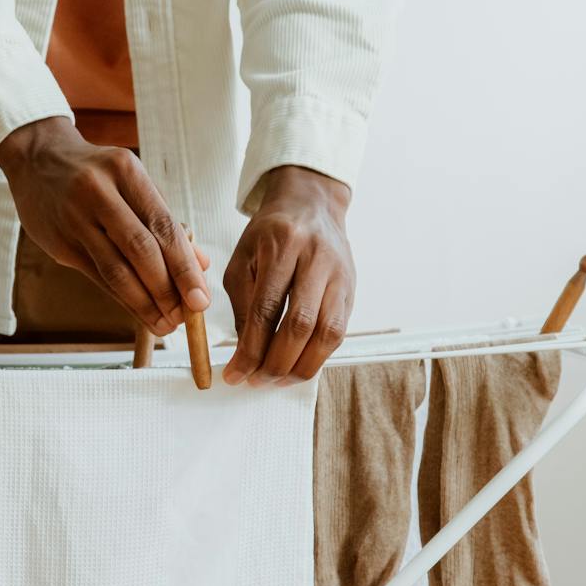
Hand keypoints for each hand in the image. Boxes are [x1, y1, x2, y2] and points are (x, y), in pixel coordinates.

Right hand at [0, 117, 210, 334]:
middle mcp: (98, 192)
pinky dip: (121, 298)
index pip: (163, 226)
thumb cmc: (97, 174)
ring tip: (164, 323)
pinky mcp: (58, 242)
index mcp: (126, 171)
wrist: (37, 160)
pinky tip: (139, 312)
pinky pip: (97, 276)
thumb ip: (165, 222)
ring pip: (116, 270)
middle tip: (184, 317)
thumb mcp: (132, 183)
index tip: (201, 299)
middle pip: (140, 250)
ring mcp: (75, 218)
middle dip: (167, 290)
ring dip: (144, 303)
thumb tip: (202, 265)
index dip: (185, 268)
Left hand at [222, 166, 354, 385]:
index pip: (265, 309)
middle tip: (255, 382)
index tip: (234, 375)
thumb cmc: (269, 235)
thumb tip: (245, 354)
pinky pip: (339, 331)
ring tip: (277, 381)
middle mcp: (316, 259)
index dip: (250, 348)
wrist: (310, 204)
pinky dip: (318, 356)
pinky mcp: (352, 288)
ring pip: (327, 332)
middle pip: (300, 324)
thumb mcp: (243, 259)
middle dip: (276, 362)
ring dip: (301, 366)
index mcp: (282, 246)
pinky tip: (298, 366)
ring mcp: (340, 274)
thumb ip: (242, 304)